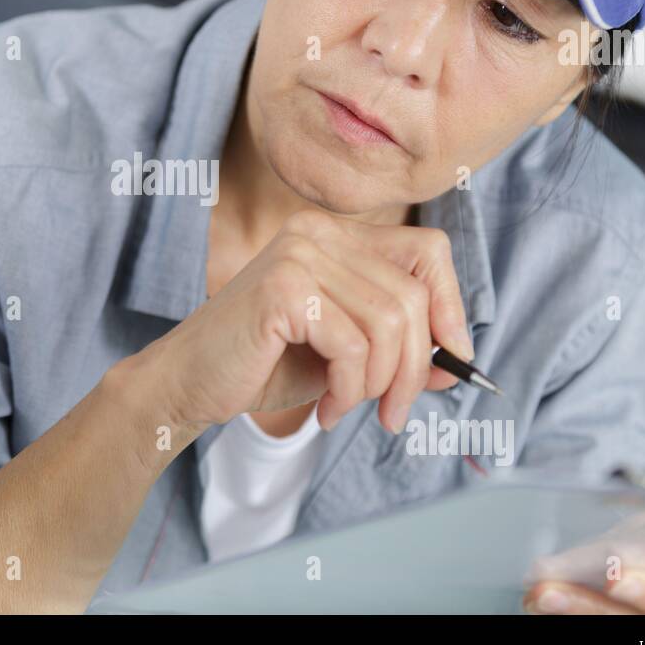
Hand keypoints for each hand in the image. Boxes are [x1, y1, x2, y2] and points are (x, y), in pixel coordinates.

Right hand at [124, 208, 474, 433]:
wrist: (186, 384)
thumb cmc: (263, 365)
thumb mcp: (346, 358)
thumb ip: (400, 351)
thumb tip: (458, 362)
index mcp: (336, 235)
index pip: (428, 249)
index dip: (451, 305)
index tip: (453, 360)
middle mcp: (318, 232)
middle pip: (413, 296)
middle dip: (412, 368)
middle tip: (391, 413)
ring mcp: (299, 254)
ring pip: (390, 323)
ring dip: (377, 383)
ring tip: (346, 406)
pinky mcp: (283, 287)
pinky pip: (352, 345)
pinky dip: (348, 388)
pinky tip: (324, 406)